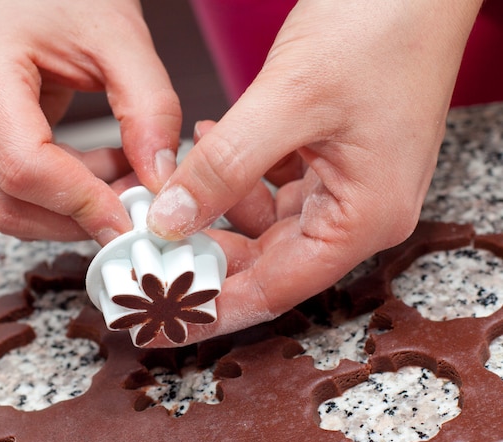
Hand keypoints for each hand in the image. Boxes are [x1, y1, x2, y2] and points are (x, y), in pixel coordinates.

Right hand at [0, 0, 180, 242]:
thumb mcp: (124, 41)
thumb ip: (151, 111)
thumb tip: (159, 181)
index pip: (23, 165)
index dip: (80, 204)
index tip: (129, 219)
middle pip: (8, 201)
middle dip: (79, 217)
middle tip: (135, 204)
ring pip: (11, 206)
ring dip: (76, 210)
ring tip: (126, 175)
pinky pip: (18, 192)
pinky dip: (68, 196)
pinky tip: (105, 168)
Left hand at [147, 0, 482, 341]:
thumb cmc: (380, 28)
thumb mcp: (289, 101)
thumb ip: (225, 167)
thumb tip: (173, 223)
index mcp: (363, 219)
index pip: (275, 290)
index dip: (213, 310)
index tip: (163, 323)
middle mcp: (357, 214)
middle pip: (266, 262)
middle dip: (205, 258)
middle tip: (150, 257)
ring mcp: (345, 188)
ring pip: (263, 224)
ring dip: (215, 208)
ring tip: (174, 185)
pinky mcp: (331, 162)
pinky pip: (270, 187)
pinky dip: (235, 176)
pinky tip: (209, 145)